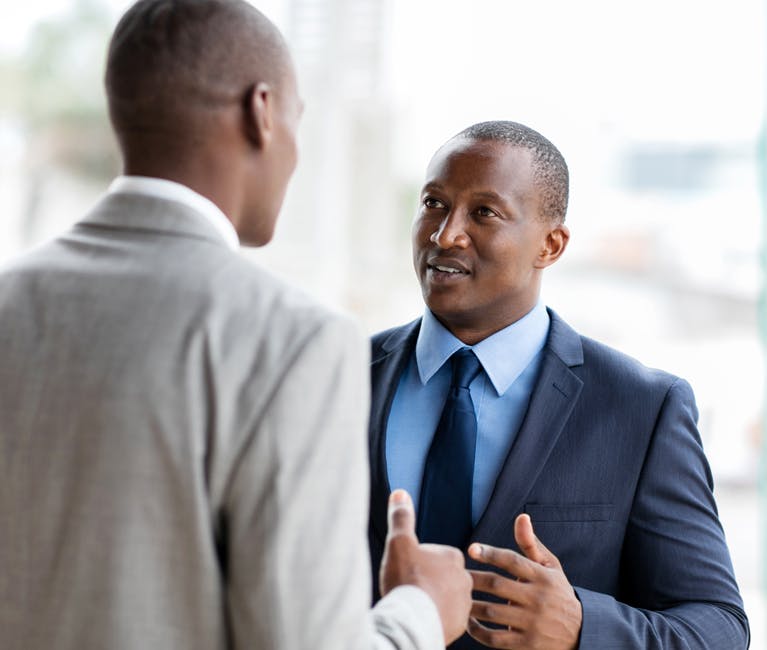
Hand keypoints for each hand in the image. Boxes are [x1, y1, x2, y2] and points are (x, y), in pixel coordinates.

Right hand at [380, 489, 472, 644]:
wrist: (413, 621)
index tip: (408, 569)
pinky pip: (447, 618)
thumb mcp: (399, 542)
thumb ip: (401, 517)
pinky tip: (423, 618)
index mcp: (453, 557)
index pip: (436, 554)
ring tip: (416, 604)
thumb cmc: (407, 579)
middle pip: (442, 576)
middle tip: (410, 587)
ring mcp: (463, 604)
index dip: (418, 560)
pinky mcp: (459, 626)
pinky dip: (436, 618)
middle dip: (428, 580)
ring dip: (434, 600)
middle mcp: (464, 579)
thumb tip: (400, 493)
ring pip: (446, 598)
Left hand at [467, 514, 581, 648]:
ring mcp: (533, 623)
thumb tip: (521, 517)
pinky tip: (468, 622)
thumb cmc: (558, 592)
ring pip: (493, 612)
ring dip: (471, 605)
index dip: (490, 553)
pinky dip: (478, 631)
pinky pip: (496, 639)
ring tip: (457, 597)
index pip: (512, 561)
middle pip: (497, 585)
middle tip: (456, 575)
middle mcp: (538, 598)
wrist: (582, 632)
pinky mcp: (528, 645)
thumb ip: (531, 544)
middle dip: (473, 579)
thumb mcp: (550, 567)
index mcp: (542, 576)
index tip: (471, 549)